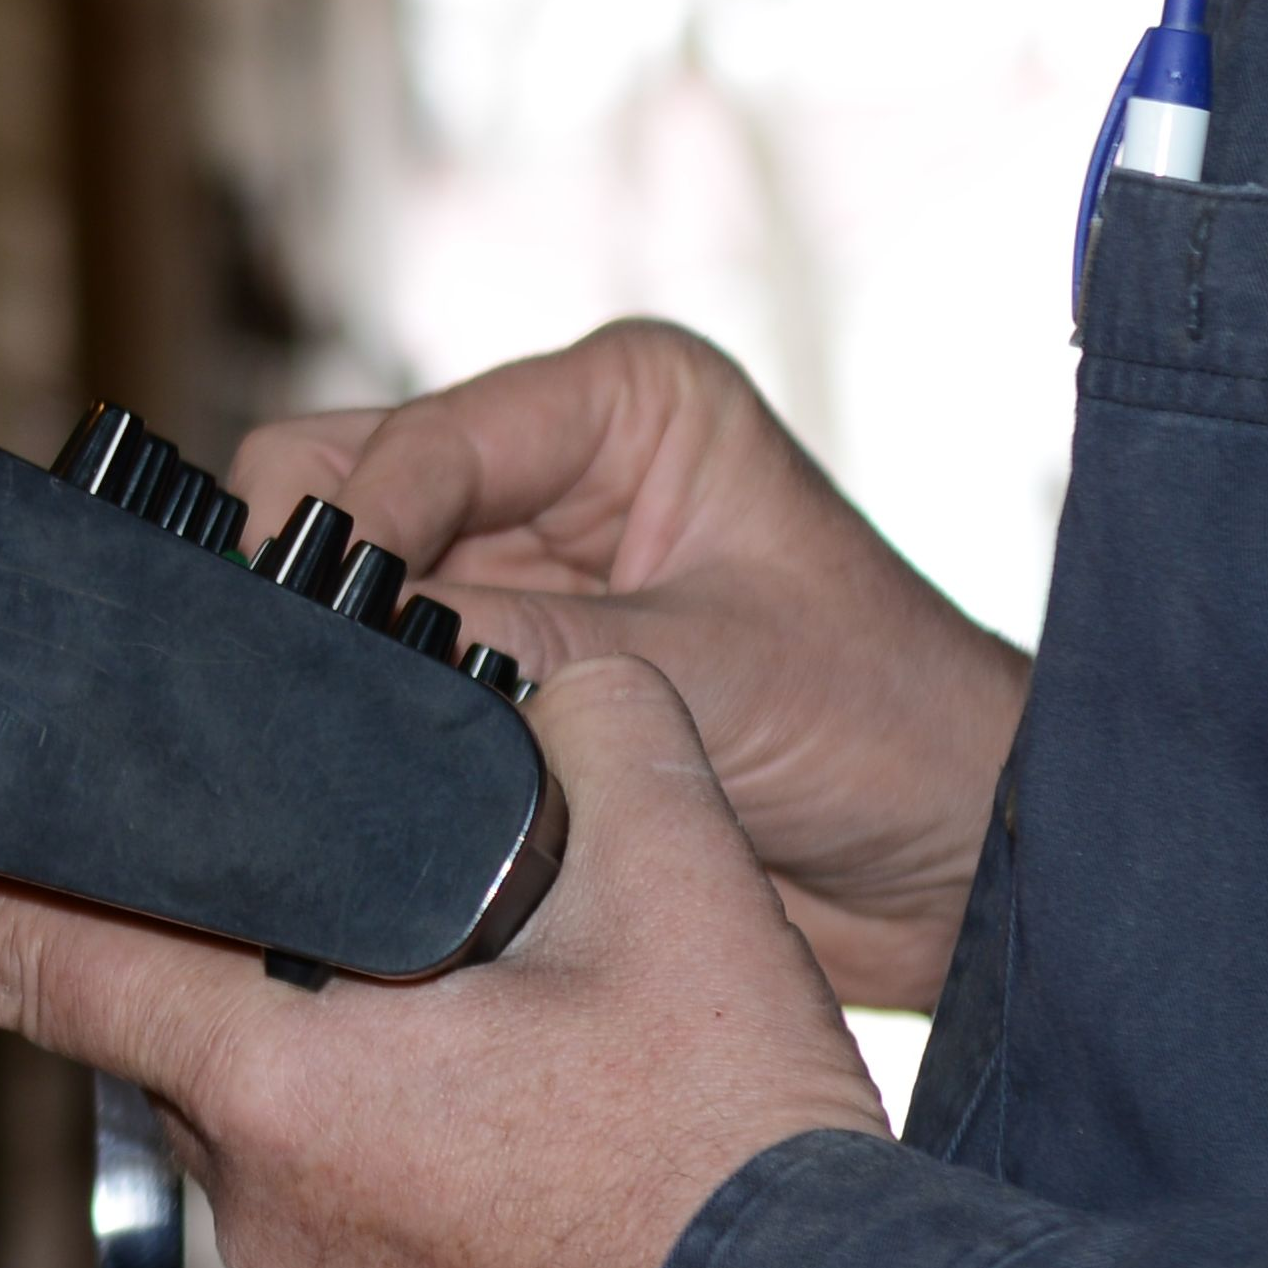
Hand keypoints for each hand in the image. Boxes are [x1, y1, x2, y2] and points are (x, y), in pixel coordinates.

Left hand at [0, 656, 882, 1267]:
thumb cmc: (736, 1158)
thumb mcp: (669, 874)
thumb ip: (579, 724)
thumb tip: (545, 675)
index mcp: (276, 1077)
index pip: (37, 953)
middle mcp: (271, 1201)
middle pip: (174, 1018)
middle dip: (211, 929)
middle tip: (273, 865)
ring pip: (275, 1114)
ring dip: (328, 1041)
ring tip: (458, 995)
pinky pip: (358, 1201)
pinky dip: (399, 1134)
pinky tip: (509, 1102)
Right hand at [232, 324, 1023, 1006]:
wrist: (965, 869)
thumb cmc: (895, 732)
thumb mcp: (716, 675)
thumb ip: (534, 652)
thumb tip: (367, 660)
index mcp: (619, 398)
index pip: (423, 435)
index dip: (359, 527)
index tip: (308, 621)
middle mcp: (552, 459)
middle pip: (349, 475)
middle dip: (320, 570)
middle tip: (302, 678)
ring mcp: (519, 558)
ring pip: (344, 568)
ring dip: (341, 644)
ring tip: (330, 728)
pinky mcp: (503, 656)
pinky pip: (385, 662)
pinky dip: (368, 705)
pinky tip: (365, 762)